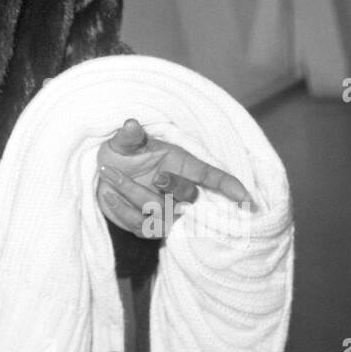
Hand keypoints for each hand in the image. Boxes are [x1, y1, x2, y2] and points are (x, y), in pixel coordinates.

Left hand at [96, 118, 251, 236]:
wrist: (104, 174)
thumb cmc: (122, 154)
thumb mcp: (123, 142)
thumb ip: (128, 136)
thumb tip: (130, 124)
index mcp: (182, 165)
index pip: (211, 176)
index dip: (229, 187)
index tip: (246, 199)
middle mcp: (178, 191)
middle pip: (189, 197)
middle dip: (173, 187)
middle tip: (155, 176)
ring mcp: (165, 212)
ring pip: (161, 213)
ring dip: (135, 195)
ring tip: (109, 175)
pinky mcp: (147, 227)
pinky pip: (140, 225)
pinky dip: (122, 210)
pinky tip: (108, 194)